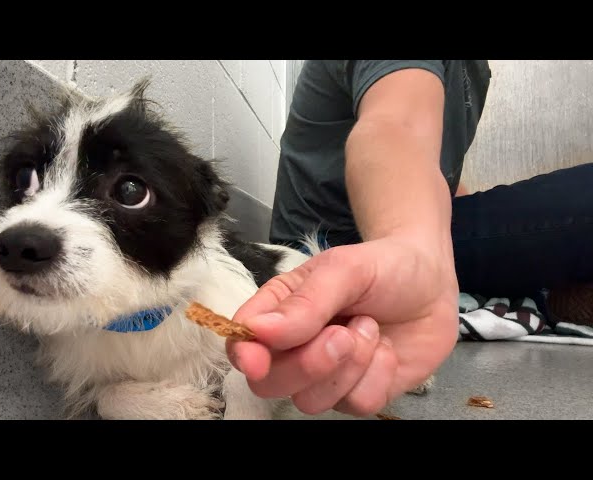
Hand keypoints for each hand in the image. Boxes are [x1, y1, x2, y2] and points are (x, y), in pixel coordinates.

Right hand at [226, 236, 458, 416]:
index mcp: (279, 313)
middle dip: (308, 364)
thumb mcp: (344, 269)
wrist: (432, 282)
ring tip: (370, 328)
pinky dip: (377, 376)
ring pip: (312, 401)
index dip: (245, 356)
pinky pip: (356, 405)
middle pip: (271, 384)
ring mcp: (328, 376)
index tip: (257, 361)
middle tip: (343, 333)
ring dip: (349, 366)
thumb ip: (304, 302)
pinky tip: (386, 349)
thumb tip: (257, 331)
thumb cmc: (381, 267)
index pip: (243, 343)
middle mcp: (296, 349)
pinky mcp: (360, 394)